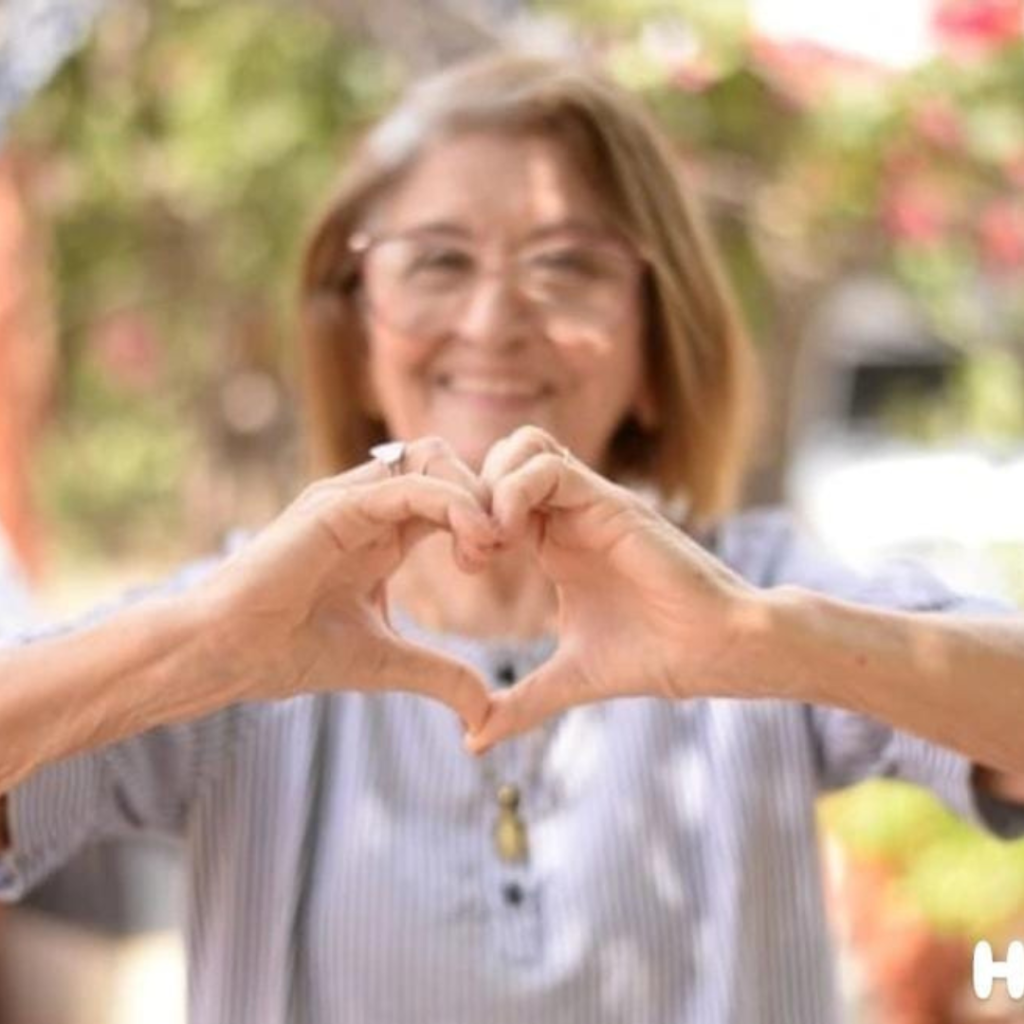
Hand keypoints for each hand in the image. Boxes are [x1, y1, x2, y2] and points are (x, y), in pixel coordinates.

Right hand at [198, 437, 498, 729]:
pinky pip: (408, 485)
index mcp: (381, 534)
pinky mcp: (334, 507)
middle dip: (484, 496)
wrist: (224, 656)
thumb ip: (439, 676)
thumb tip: (486, 710)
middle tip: (497, 549)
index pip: (447, 493)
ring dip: (472, 494)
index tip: (499, 560)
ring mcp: (349, 501)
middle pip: (445, 461)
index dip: (483, 515)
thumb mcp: (384, 662)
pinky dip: (452, 503)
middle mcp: (367, 507)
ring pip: (431, 458)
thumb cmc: (288, 653)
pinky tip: (473, 542)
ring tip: (486, 546)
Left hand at [466, 426, 756, 751]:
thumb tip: (472, 740)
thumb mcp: (569, 679)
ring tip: (492, 543)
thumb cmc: (655, 657)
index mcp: (556, 541)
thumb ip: (521, 703)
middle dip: (473, 493)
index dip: (469, 519)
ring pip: (524, 447)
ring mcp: (592, 503)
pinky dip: (514, 491)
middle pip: (505, 456)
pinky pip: (551, 466)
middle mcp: (571, 514)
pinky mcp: (613, 502)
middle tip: (474, 550)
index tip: (467, 566)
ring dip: (492, 486)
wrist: (716, 651)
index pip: (497, 494)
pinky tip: (509, 538)